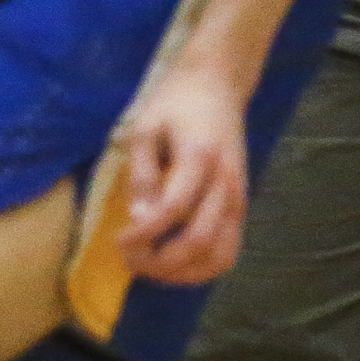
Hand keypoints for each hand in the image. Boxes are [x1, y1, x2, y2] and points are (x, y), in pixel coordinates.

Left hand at [115, 57, 254, 285]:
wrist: (217, 87)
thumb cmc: (175, 103)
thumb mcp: (146, 128)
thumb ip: (142, 174)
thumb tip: (139, 219)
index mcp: (199, 159)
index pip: (173, 210)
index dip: (144, 234)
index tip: (118, 241)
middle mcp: (226, 184)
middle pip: (199, 241)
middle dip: (161, 262)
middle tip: (129, 260)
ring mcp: (238, 198)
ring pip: (220, 255)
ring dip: (184, 273)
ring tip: (150, 270)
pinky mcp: (242, 206)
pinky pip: (229, 250)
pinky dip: (204, 268)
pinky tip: (176, 267)